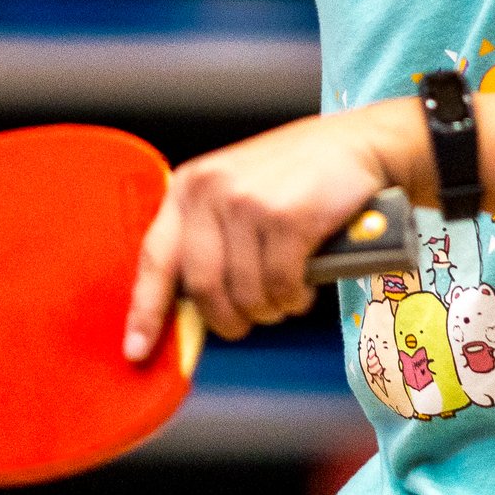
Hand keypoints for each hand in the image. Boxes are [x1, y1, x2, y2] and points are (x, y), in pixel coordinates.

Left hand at [123, 110, 403, 357]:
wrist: (358, 145)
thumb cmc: (297, 176)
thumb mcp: (238, 191)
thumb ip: (210, 236)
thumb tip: (190, 304)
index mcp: (189, 187)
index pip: (155, 258)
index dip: (145, 310)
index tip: (136, 349)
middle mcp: (210, 192)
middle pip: (203, 287)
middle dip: (227, 319)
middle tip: (247, 323)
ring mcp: (247, 203)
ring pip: (245, 293)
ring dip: (269, 309)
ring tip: (285, 296)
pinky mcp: (286, 218)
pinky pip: (281, 286)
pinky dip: (294, 298)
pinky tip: (303, 287)